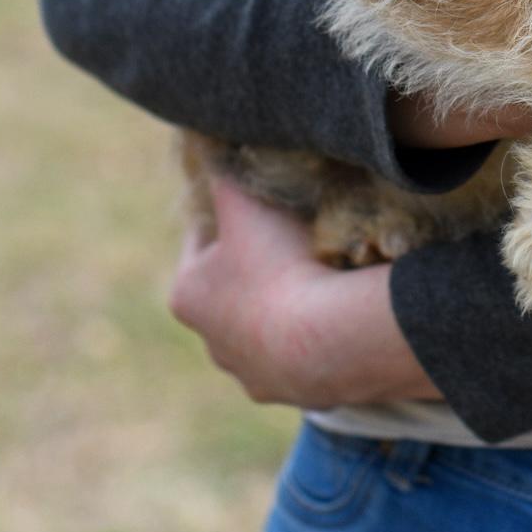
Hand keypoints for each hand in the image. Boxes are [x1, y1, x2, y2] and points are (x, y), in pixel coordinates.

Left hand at [169, 176, 437, 407]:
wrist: (331, 338)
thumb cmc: (279, 264)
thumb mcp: (246, 200)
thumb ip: (224, 169)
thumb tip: (207, 137)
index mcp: (189, 295)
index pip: (202, 245)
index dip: (229, 219)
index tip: (256, 202)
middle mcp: (213, 344)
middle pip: (233, 292)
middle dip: (258, 267)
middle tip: (295, 238)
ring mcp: (256, 375)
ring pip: (268, 330)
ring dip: (288, 308)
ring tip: (324, 280)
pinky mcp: (299, 394)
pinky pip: (306, 358)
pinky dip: (318, 338)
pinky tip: (342, 317)